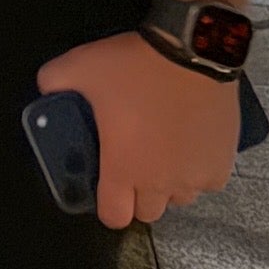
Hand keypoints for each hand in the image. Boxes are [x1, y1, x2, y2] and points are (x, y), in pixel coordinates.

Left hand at [38, 30, 240, 228]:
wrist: (192, 52)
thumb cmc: (134, 67)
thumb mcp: (79, 66)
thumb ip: (53, 81)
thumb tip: (45, 89)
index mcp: (124, 169)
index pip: (114, 216)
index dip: (106, 204)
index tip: (105, 182)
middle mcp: (162, 184)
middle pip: (147, 211)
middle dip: (137, 194)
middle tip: (133, 159)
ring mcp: (196, 178)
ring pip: (179, 198)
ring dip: (169, 183)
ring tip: (162, 149)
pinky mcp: (223, 165)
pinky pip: (207, 182)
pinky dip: (198, 170)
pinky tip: (189, 144)